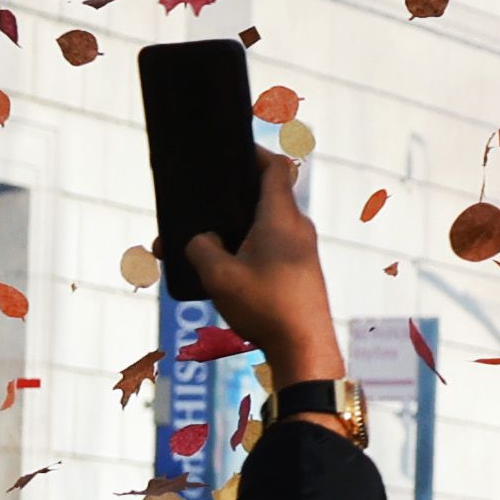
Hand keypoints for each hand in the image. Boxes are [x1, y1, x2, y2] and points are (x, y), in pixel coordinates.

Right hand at [182, 155, 342, 391]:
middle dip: (228, 201)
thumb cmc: (266, 308)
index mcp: (281, 218)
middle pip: (263, 199)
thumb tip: (202, 240)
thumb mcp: (218, 275)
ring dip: (232, 232)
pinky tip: (218, 271)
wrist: (305, 349)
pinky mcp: (300, 274)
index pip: (274, 168)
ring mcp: (302, 252)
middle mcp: (297, 229)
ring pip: (262, 229)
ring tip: (195, 247)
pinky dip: (244, 252)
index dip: (254, 154)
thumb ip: (201, 248)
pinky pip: (268, 250)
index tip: (232, 151)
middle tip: (199, 206)